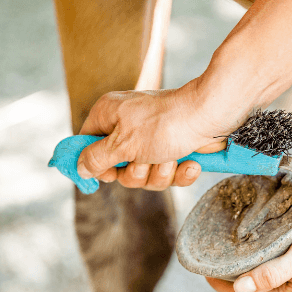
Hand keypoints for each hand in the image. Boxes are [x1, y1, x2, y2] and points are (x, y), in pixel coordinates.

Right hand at [76, 86, 230, 189]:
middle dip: (137, 172)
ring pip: (144, 175)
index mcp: (109, 116)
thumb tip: (79, 167)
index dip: (95, 164)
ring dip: (160, 172)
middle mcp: (128, 128)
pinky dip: (180, 172)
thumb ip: (97, 158)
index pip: (87, 144)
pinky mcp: (173, 151)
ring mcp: (152, 140)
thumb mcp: (124, 144)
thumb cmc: (165, 124)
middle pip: (118, 169)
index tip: (108, 173)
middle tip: (147, 159)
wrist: (212, 116)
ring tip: (171, 156)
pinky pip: (168, 174)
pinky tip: (190, 163)